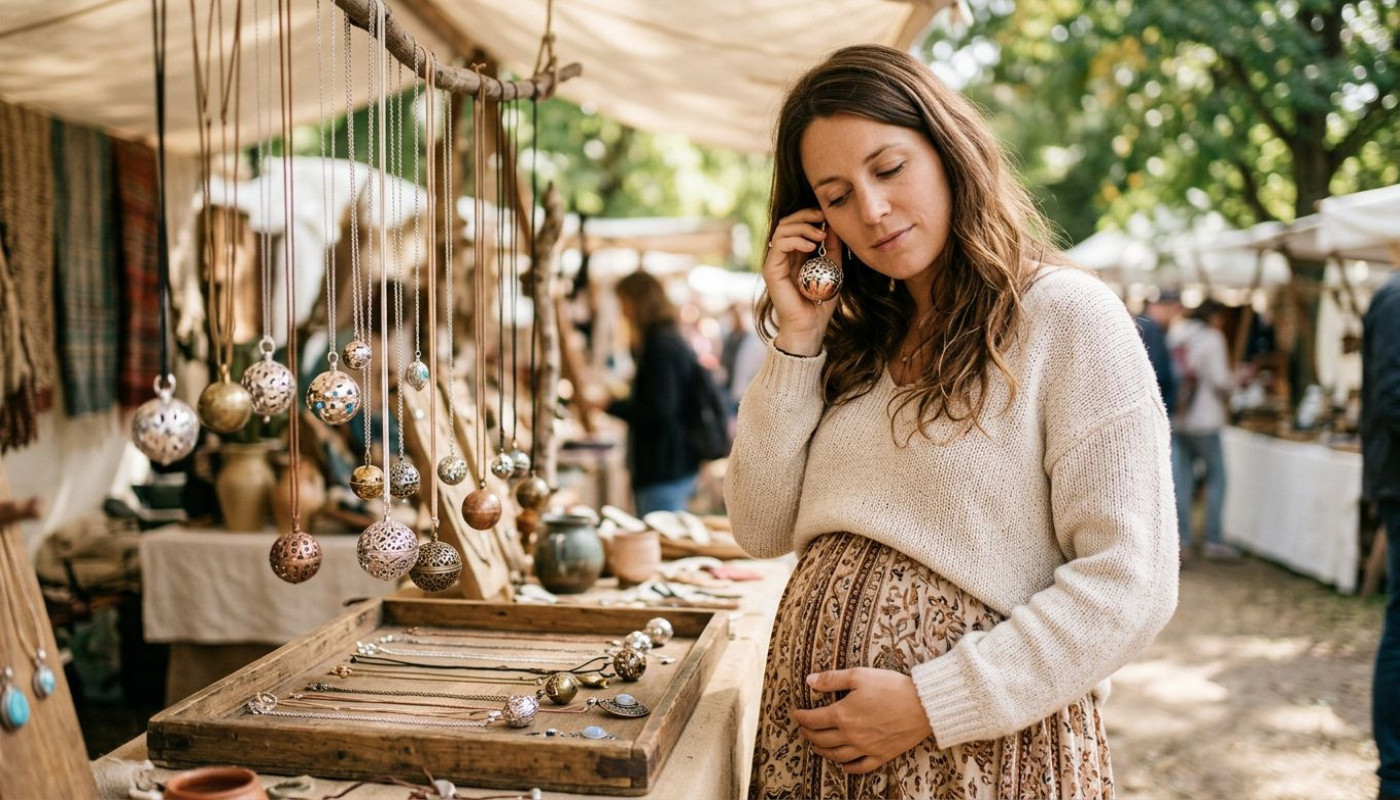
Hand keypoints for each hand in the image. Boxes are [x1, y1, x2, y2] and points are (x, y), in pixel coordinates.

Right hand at [762, 208, 841, 355]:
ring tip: (820, 236)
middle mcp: (783, 255)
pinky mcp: (771, 269)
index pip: (797, 224)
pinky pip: (779, 245)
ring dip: (802, 227)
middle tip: (823, 219)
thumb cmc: (820, 302)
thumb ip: (832, 248)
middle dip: (806, 215)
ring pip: (782, 229)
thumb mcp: (833, 269)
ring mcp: (775, 261)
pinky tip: (811, 246)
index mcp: (796, 253)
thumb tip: (833, 225)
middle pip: (787, 222)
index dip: (810, 216)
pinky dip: (796, 240)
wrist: (810, 326)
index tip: (828, 218)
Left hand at [792, 668, 932, 774]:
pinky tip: (843, 765)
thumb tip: (810, 681)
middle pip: (822, 740)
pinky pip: (860, 767)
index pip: (813, 720)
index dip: (802, 717)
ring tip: (817, 748)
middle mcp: (851, 735)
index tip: (796, 714)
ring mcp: (866, 748)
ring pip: (837, 755)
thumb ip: (832, 679)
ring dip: (823, 752)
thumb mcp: (859, 675)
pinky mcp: (881, 755)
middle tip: (804, 729)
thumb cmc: (891, 687)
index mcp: (843, 715)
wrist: (923, 705)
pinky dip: (848, 768)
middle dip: (809, 734)